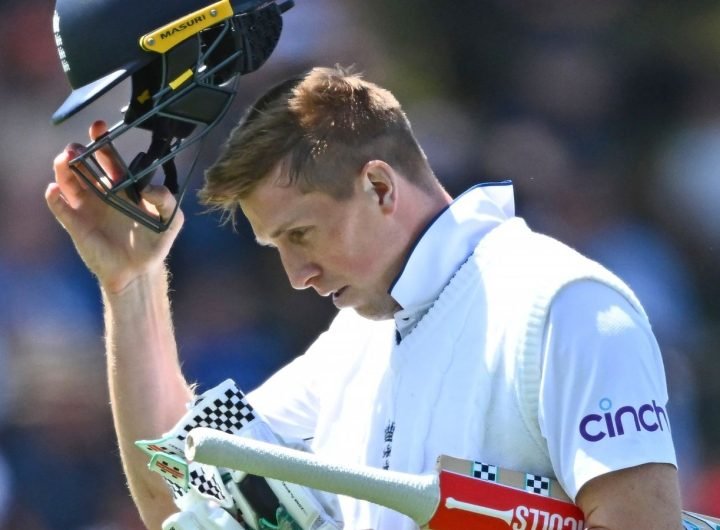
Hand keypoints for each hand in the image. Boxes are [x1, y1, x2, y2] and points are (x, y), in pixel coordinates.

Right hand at [46, 120, 183, 292]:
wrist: (140, 270)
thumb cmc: (155, 241)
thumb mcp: (171, 219)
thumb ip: (166, 199)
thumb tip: (147, 189)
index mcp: (123, 186)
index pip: (109, 159)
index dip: (102, 142)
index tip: (98, 128)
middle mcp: (102, 192)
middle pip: (84, 166)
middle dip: (78, 153)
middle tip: (76, 147)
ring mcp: (87, 207)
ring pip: (68, 182)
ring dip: (63, 170)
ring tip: (65, 161)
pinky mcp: (76, 224)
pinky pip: (61, 208)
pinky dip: (55, 199)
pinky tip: (55, 191)